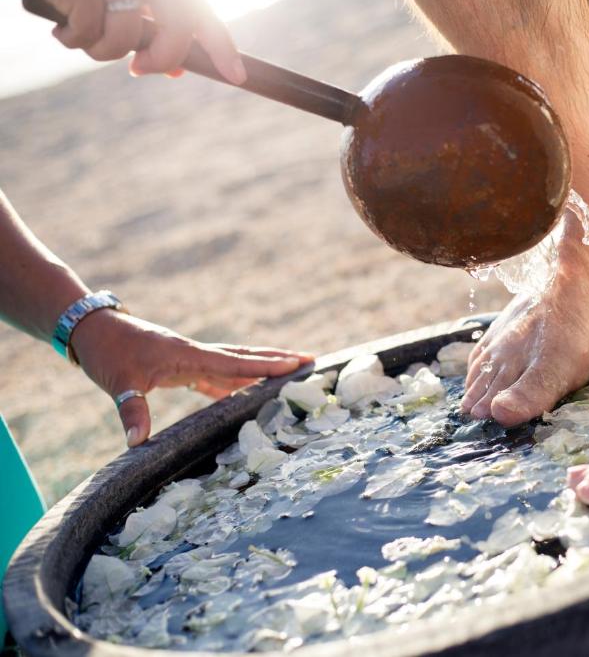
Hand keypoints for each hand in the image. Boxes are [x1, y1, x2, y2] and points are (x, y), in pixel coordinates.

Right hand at [1, 0, 245, 82]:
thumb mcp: (114, 1)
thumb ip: (147, 28)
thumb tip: (177, 69)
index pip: (198, 6)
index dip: (220, 44)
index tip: (236, 76)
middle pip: (180, 21)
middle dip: (165, 56)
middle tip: (140, 70)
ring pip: (128, 35)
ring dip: (103, 50)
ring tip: (78, 33)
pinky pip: (89, 32)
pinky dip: (73, 39)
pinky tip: (58, 24)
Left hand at [69, 309, 314, 446]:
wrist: (92, 329)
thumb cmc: (107, 353)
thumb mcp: (119, 382)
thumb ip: (132, 411)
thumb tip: (138, 444)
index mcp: (189, 355)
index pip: (235, 362)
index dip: (266, 365)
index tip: (296, 364)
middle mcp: (197, 354)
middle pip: (246, 356)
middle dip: (278, 359)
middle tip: (311, 359)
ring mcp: (192, 359)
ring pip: (236, 363)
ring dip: (263, 367)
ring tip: (292, 371)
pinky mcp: (183, 366)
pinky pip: (218, 375)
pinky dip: (237, 382)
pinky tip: (247, 393)